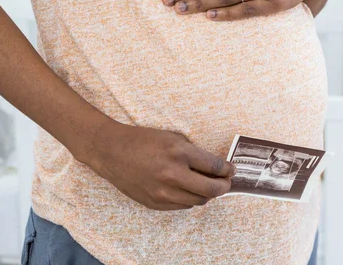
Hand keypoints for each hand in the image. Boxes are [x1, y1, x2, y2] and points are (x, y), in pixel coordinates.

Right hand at [77, 120, 236, 210]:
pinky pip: (182, 205)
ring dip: (207, 194)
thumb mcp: (171, 137)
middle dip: (224, 186)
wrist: (112, 152)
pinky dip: (190, 198)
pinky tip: (189, 189)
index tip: (231, 169)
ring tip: (208, 186)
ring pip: (198, 201)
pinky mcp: (155, 203)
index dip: (227, 170)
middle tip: (226, 181)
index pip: (214, 167)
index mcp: (178, 152)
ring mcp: (163, 191)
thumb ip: (192, 152)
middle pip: (211, 189)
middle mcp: (172, 174)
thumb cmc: (142, 140)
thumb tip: (214, 166)